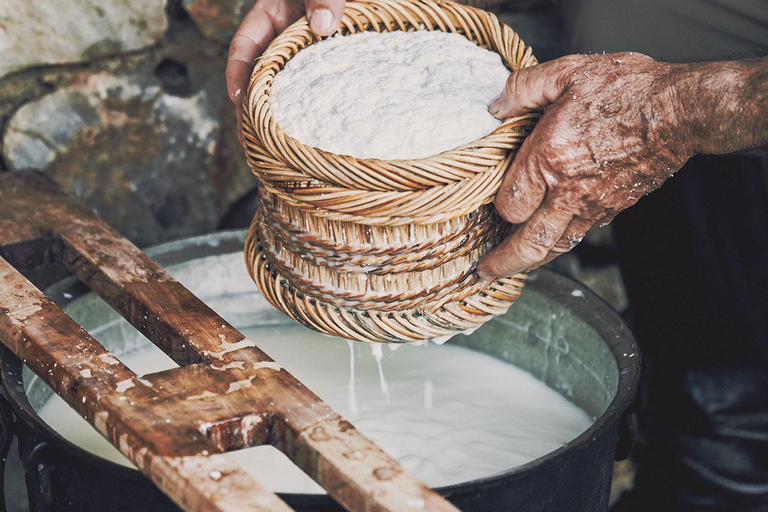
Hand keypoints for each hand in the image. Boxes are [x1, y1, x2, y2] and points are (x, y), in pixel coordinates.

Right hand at [226, 0, 345, 142]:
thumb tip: (323, 26)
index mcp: (271, 15)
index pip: (245, 47)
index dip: (237, 73)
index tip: (238, 97)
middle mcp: (283, 38)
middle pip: (261, 76)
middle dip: (253, 107)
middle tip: (252, 138)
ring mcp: (303, 54)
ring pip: (287, 87)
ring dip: (280, 114)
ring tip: (276, 146)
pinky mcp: (325, 65)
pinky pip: (314, 88)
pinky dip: (311, 108)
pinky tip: (314, 130)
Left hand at [477, 52, 692, 279]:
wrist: (681, 110)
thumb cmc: (628, 90)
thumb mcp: (567, 73)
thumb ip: (524, 88)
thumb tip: (496, 106)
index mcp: (549, 159)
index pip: (509, 204)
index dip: (496, 207)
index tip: (490, 203)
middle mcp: (569, 191)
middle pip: (530, 244)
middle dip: (504, 263)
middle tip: (484, 273)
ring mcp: (593, 204)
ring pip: (556, 247)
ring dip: (530, 260)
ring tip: (511, 266)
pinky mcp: (613, 207)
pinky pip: (579, 234)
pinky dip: (559, 243)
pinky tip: (550, 238)